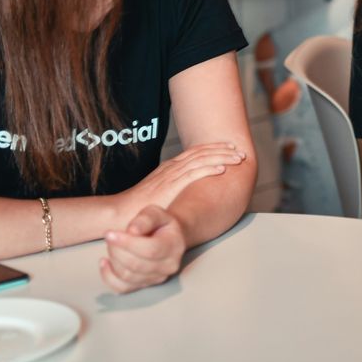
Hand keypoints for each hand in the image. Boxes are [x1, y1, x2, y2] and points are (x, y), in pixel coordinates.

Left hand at [99, 205, 184, 293]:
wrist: (169, 238)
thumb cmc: (160, 224)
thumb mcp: (155, 212)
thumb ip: (145, 219)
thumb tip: (132, 231)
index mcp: (173, 246)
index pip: (150, 250)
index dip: (127, 243)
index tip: (109, 234)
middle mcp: (168, 266)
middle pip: (136, 264)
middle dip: (117, 250)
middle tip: (110, 236)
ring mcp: (157, 278)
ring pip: (127, 276)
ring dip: (113, 260)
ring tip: (111, 245)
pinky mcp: (144, 285)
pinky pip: (122, 288)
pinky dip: (108, 276)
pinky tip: (104, 262)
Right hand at [117, 142, 244, 217]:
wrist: (122, 212)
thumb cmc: (139, 207)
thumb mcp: (159, 193)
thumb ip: (172, 189)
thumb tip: (187, 192)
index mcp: (169, 168)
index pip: (195, 153)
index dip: (214, 149)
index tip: (229, 149)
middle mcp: (172, 168)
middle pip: (202, 153)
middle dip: (222, 151)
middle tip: (239, 151)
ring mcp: (171, 175)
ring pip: (202, 161)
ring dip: (221, 158)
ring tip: (237, 158)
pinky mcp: (170, 186)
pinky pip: (194, 174)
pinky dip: (210, 170)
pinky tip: (222, 170)